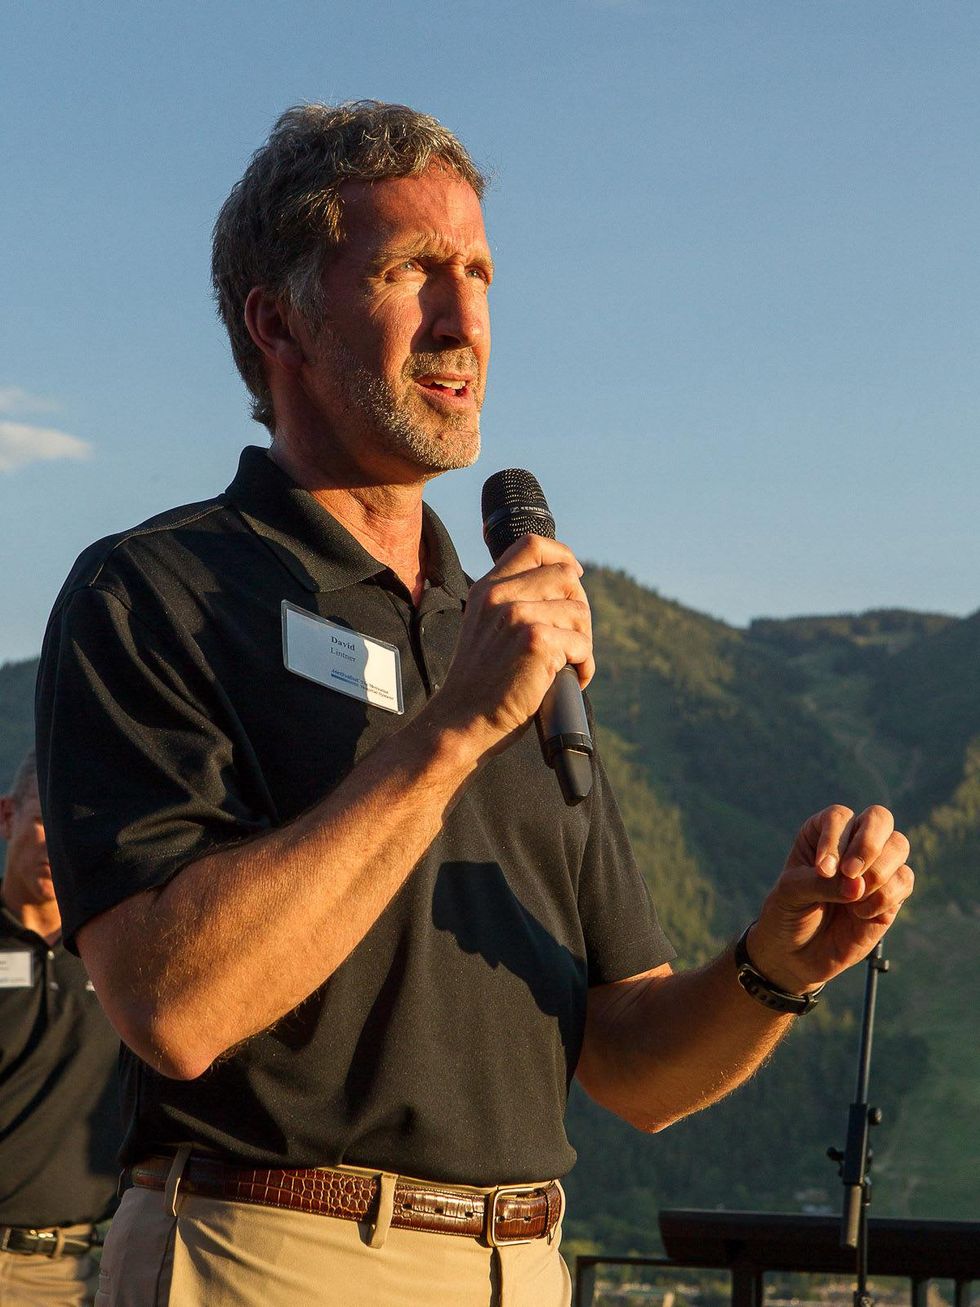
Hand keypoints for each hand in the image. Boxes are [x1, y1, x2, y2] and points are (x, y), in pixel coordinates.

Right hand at [427, 534, 593, 755]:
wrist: (463, 719)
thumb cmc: (481, 682)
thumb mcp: (485, 627)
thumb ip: (512, 602)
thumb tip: (566, 584)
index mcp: (488, 588)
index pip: (533, 545)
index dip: (563, 555)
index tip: (575, 575)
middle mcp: (501, 595)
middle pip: (567, 577)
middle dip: (579, 610)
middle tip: (571, 642)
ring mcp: (518, 615)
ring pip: (580, 613)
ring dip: (583, 642)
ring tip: (568, 664)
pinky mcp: (536, 641)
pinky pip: (582, 644)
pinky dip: (584, 666)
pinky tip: (571, 679)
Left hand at [747, 804, 913, 994]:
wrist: (796, 954)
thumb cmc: (788, 913)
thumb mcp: (792, 893)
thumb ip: (823, 883)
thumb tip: (859, 885)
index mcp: (822, 832)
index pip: (839, 817)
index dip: (835, 839)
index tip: (821, 870)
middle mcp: (852, 842)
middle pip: (879, 818)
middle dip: (868, 845)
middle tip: (850, 874)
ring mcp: (875, 866)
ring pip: (898, 845)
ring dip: (877, 872)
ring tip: (853, 899)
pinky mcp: (892, 894)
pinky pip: (904, 880)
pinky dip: (885, 897)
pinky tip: (860, 914)